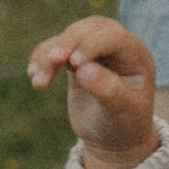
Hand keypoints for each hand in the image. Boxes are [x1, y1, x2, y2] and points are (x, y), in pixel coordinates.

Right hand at [27, 16, 160, 168]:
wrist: (114, 139)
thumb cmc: (125, 125)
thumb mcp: (122, 112)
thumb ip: (108, 90)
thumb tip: (84, 70)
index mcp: (135, 54)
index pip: (112, 36)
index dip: (92, 44)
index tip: (74, 63)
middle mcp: (116, 46)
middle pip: (87, 29)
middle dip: (67, 42)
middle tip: (52, 61)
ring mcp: (94, 50)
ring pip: (68, 37)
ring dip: (49, 54)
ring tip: (38, 82)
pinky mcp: (75, 60)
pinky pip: (55, 49)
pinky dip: (42, 58)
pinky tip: (33, 75)